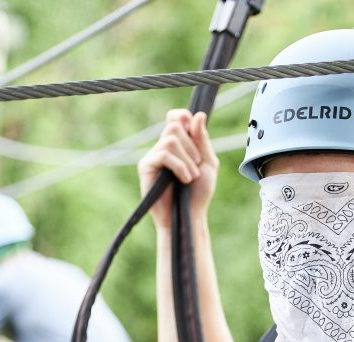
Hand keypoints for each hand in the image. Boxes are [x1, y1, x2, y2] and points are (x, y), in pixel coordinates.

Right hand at [137, 109, 217, 227]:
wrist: (188, 216)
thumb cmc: (198, 193)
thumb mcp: (207, 163)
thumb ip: (202, 139)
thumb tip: (198, 115)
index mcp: (178, 144)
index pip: (175, 117)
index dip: (183, 117)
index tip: (194, 130)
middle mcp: (162, 147)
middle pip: (174, 126)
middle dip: (192, 146)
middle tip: (197, 165)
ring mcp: (153, 156)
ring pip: (170, 139)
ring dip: (187, 159)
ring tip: (191, 177)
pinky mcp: (145, 167)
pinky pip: (164, 154)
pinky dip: (179, 166)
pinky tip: (184, 180)